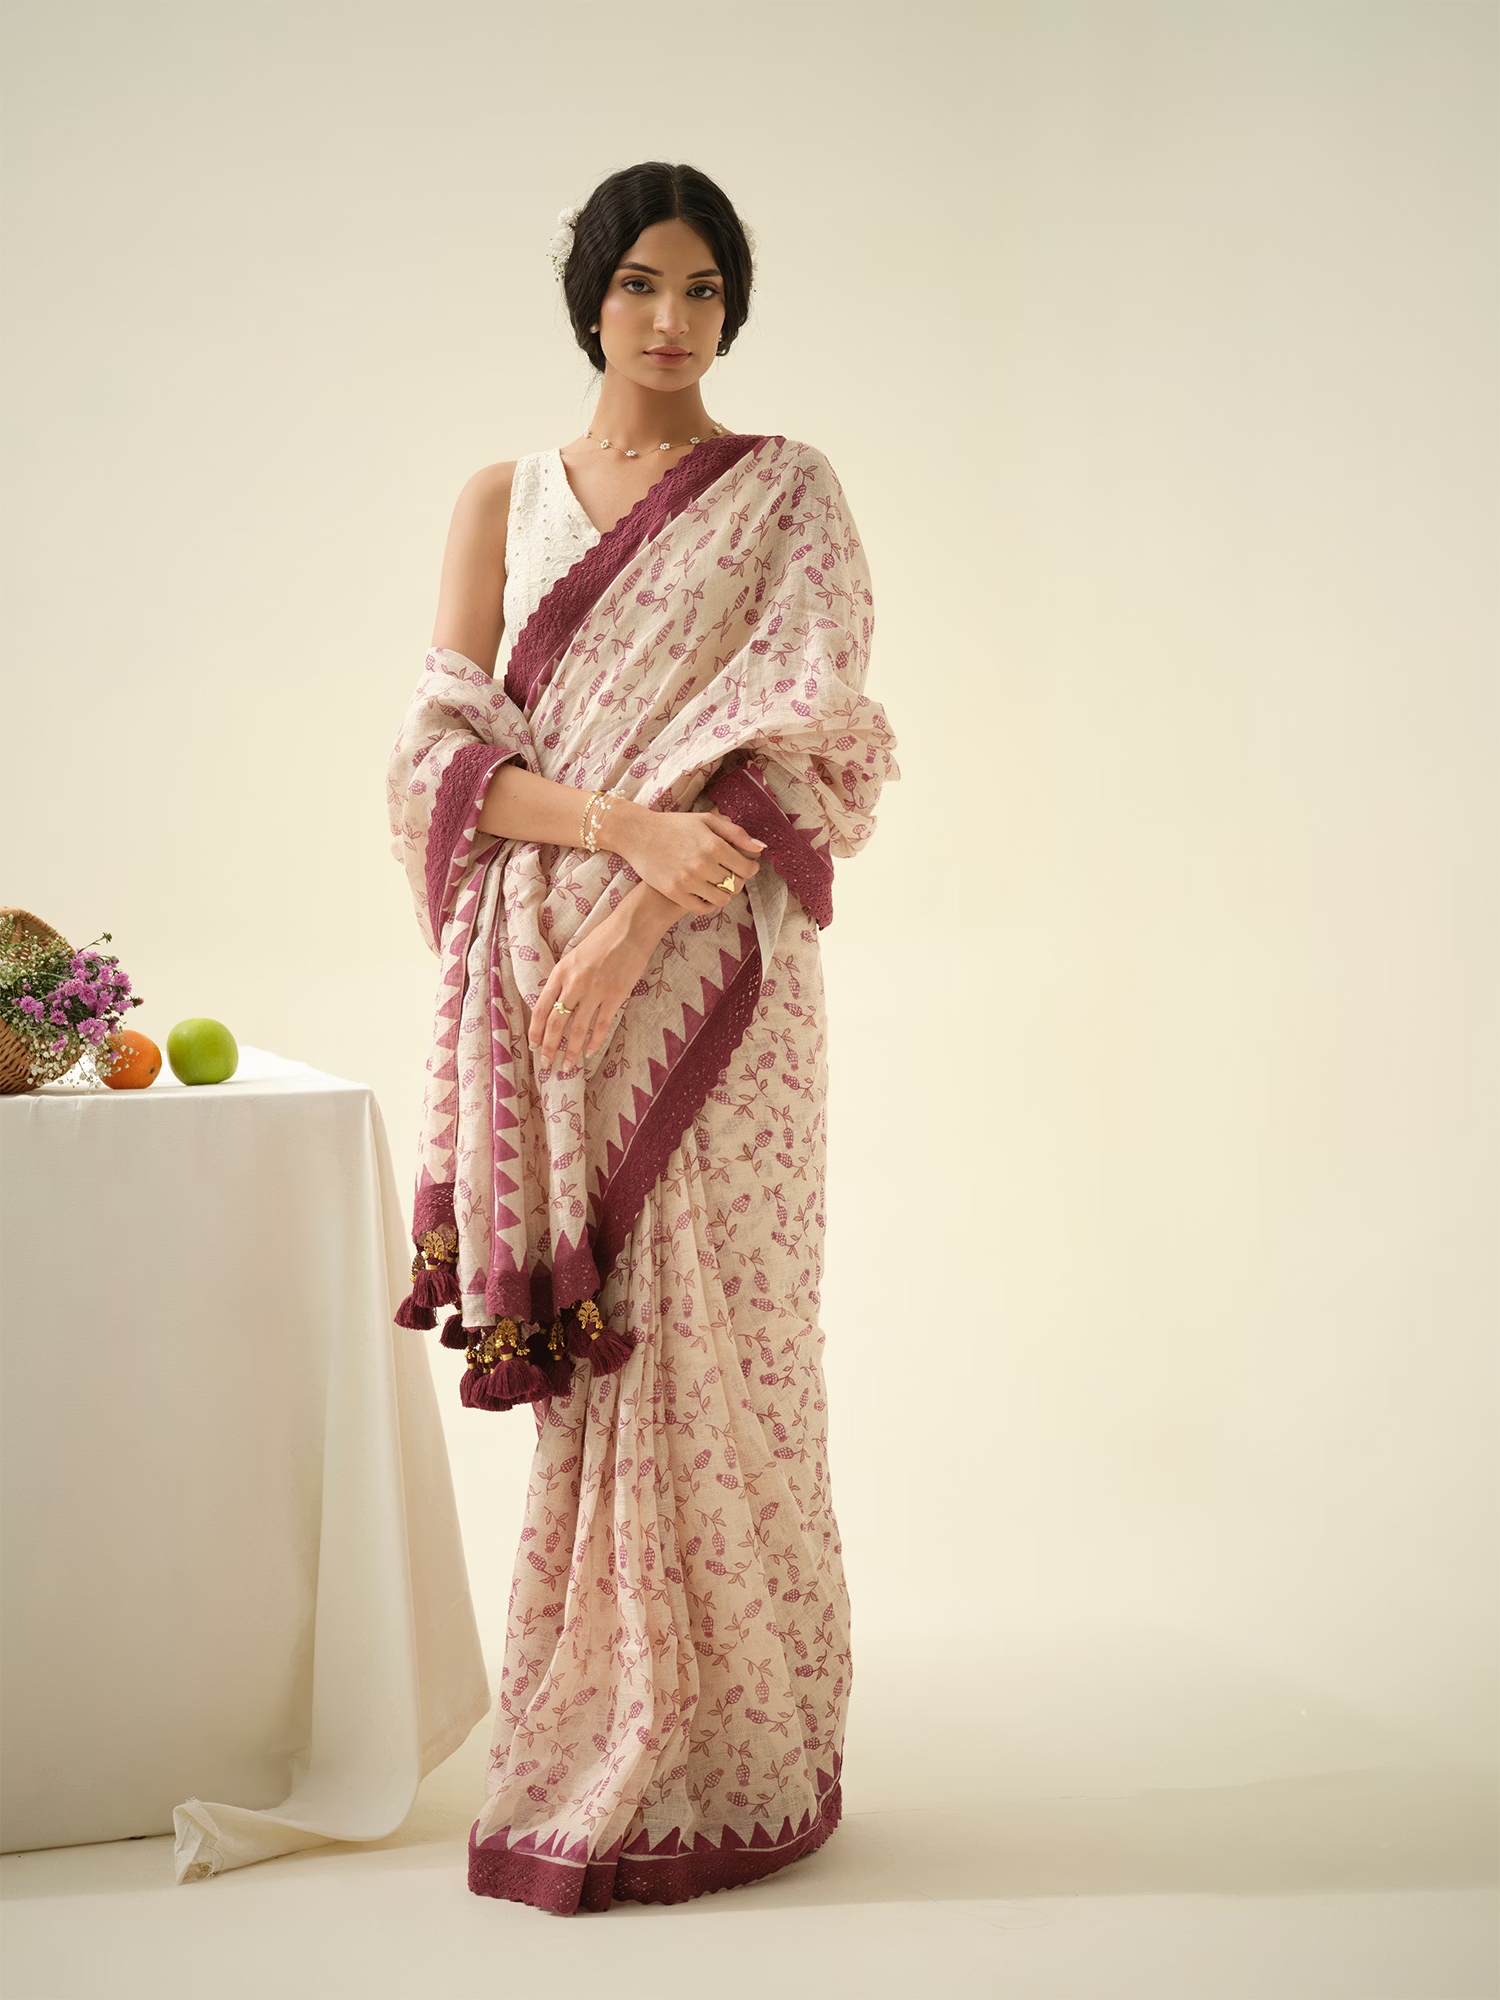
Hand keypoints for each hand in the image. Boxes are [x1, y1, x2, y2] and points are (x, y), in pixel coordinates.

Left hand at [529, 893, 667, 1072]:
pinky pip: (601, 1025)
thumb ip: (564, 979)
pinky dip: (594, 1042)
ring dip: (571, 1051)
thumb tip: (556, 1005)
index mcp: (560, 972)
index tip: (533, 1046)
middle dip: (549, 1047)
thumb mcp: (574, 955)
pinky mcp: (616, 996)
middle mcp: (574, 984)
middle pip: (556, 1023)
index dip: (535, 1031)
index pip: (541, 1008)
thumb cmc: (603, 939)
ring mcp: (595, 991)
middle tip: (547, 1065)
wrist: (631, 928)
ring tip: (567, 1066)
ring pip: (577, 1029)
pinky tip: (589, 1053)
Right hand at [605, 800, 765, 912]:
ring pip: (721, 899)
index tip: (747, 867)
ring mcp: (688, 880)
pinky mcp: (675, 892)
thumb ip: (735, 833)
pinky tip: (705, 894)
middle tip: (730, 876)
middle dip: (737, 881)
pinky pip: (702, 908)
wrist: (638, 834)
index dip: (750, 870)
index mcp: (714, 845)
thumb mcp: (705, 820)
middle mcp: (703, 864)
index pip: (746, 868)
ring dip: (724, 894)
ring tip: (718, 885)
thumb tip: (760, 848)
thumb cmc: (674, 825)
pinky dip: (708, 904)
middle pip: (735, 885)